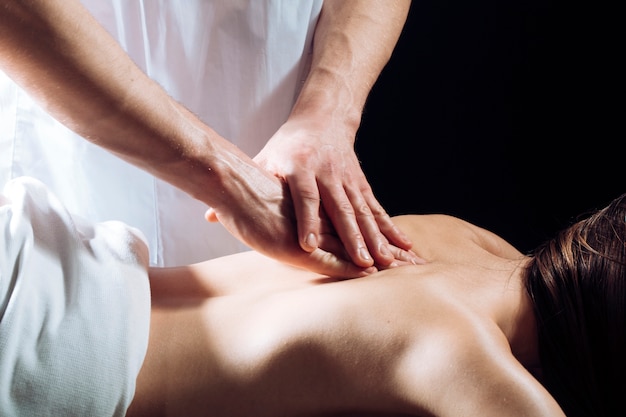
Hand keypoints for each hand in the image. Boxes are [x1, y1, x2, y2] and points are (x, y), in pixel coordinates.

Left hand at [252, 115, 421, 268]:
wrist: (324, 118)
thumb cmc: (289, 144)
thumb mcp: (264, 160)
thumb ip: (245, 188)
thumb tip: (210, 217)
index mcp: (301, 168)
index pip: (305, 197)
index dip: (307, 221)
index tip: (308, 246)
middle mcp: (328, 174)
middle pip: (342, 209)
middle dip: (353, 237)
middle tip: (361, 262)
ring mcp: (348, 180)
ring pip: (364, 211)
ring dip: (376, 237)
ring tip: (387, 261)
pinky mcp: (362, 184)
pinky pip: (378, 209)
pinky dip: (391, 228)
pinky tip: (405, 245)